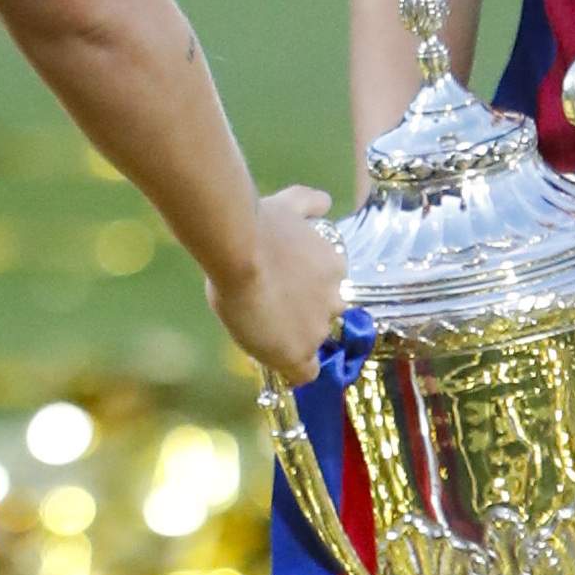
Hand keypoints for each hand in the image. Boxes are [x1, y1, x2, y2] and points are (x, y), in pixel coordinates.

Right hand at [208, 185, 344, 381]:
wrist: (240, 250)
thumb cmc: (259, 224)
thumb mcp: (290, 204)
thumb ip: (308, 204)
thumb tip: (323, 201)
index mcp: (334, 267)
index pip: (329, 289)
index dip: (307, 292)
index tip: (287, 290)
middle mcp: (334, 299)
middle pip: (325, 317)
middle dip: (304, 315)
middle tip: (272, 310)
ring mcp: (317, 328)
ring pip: (312, 343)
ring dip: (294, 340)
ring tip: (265, 333)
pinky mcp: (297, 352)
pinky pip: (305, 374)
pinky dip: (293, 371)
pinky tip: (278, 366)